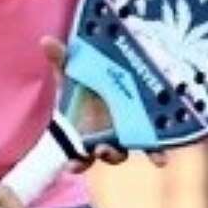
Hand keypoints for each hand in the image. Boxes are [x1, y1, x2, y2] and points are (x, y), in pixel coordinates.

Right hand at [41, 36, 166, 169]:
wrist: (117, 69)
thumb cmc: (89, 78)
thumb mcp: (74, 68)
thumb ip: (61, 59)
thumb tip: (46, 41)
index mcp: (87, 130)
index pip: (80, 155)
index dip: (77, 163)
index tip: (73, 166)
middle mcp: (108, 136)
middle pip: (108, 154)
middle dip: (106, 155)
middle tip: (102, 150)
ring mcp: (129, 132)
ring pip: (129, 150)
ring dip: (132, 154)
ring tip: (143, 154)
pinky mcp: (149, 127)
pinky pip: (155, 143)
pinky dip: (158, 152)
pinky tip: (161, 161)